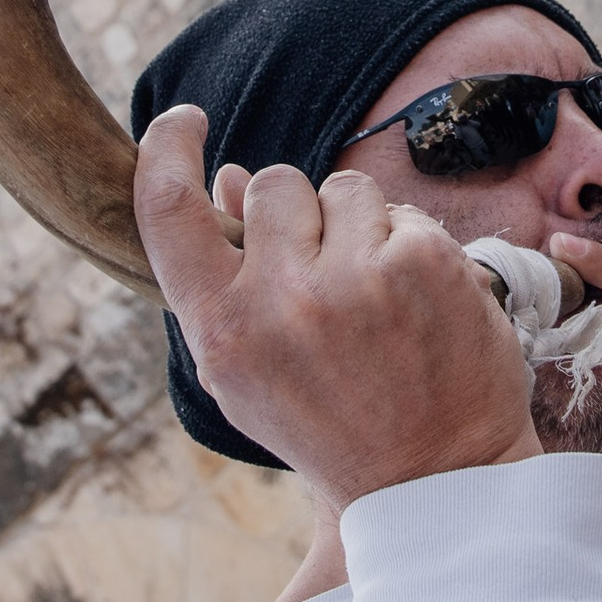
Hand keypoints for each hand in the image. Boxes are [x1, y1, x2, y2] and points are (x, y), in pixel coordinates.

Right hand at [135, 106, 538, 506]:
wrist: (436, 480)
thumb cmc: (332, 423)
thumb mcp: (253, 370)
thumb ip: (227, 275)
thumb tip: (224, 175)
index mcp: (222, 333)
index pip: (168, 209)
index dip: (166, 149)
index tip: (183, 122)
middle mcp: (283, 302)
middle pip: (270, 185)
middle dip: (294, 213)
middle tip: (322, 278)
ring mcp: (358, 278)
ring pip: (340, 187)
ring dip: (355, 226)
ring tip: (372, 297)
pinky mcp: (425, 260)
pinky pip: (400, 210)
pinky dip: (406, 244)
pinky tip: (415, 302)